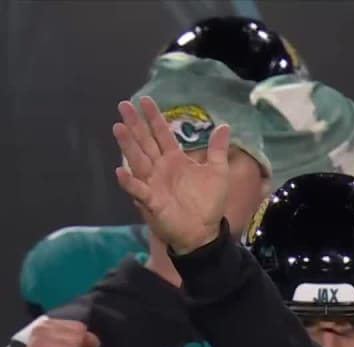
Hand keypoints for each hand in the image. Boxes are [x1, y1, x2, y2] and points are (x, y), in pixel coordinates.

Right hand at [111, 96, 228, 254]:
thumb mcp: (218, 173)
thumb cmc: (209, 202)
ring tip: (118, 128)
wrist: (204, 231)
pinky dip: (129, 182)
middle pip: (145, 142)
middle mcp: (161, 168)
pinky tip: (120, 171)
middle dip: (135, 124)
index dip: (154, 117)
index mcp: (175, 159)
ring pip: (138, 160)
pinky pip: (138, 190)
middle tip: (123, 104)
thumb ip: (218, 150)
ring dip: (128, 145)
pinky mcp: (151, 201)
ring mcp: (153, 183)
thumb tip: (225, 126)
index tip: (145, 99)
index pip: (162, 134)